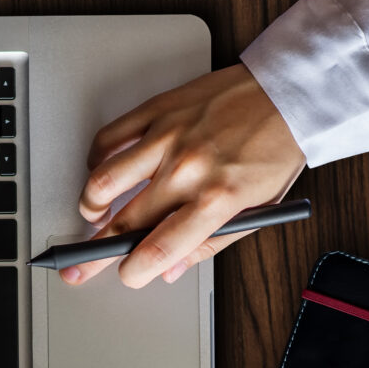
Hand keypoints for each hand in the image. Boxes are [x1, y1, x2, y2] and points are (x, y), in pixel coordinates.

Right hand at [64, 66, 303, 287]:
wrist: (288, 92)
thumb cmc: (277, 148)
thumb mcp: (259, 207)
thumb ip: (211, 242)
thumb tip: (170, 269)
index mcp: (218, 199)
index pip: (159, 247)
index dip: (134, 270)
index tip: (127, 274)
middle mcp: (187, 169)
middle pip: (123, 221)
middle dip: (95, 252)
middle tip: (80, 265)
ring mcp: (167, 137)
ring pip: (102, 181)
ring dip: (90, 205)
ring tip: (94, 214)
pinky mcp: (156, 111)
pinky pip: (106, 139)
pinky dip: (96, 161)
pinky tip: (103, 171)